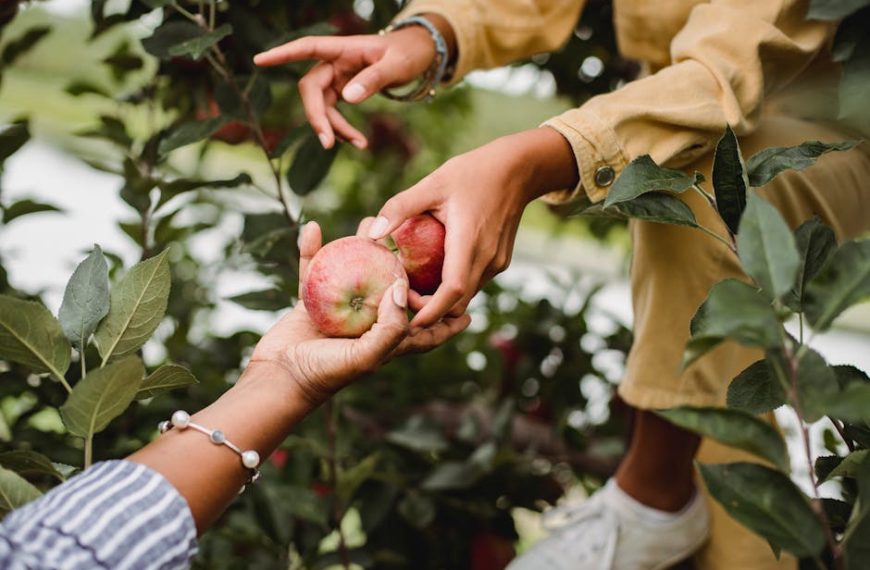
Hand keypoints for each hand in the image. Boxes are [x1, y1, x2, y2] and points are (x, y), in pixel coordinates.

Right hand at [248, 221, 469, 404]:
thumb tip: (404, 288)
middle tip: (419, 241)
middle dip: (407, 269)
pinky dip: (312, 250)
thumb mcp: (366, 356)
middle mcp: (366, 324)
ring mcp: (338, 311)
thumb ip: (392, 327)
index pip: (425, 332)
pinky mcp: (311, 302)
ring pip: (355, 272)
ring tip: (369, 224)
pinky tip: (312, 228)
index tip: (469, 311)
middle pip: (393, 291)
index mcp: (386, 341)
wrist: (277, 378)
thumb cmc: (325, 374)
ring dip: (362, 248)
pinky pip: (313, 270)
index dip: (447, 323)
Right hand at [253, 16, 453, 149]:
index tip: (259, 60)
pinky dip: (344, 128)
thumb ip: (374, 79)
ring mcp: (338, 78)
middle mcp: (335, 62)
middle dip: (317, 116)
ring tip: (360, 144)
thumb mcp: (397, 65)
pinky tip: (359, 143)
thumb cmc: (408, 53)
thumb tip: (348, 97)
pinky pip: (335, 112)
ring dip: (334, 128)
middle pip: (311, 88)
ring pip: (322, 106)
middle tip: (327, 143)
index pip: (307, 47)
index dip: (283, 54)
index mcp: (343, 48)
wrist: (419, 56)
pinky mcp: (343, 90)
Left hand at [364, 128, 579, 327]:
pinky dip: (455, 287)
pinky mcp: (500, 261)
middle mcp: (487, 259)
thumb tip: (371, 233)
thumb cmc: (473, 172)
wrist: (518, 169)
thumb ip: (400, 207)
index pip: (452, 291)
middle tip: (402, 297)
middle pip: (458, 303)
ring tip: (414, 286)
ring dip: (443, 300)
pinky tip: (435, 272)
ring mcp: (497, 262)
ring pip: (467, 296)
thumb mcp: (433, 183)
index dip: (430, 312)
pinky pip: (475, 283)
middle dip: (431, 311)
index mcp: (469, 241)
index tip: (406, 320)